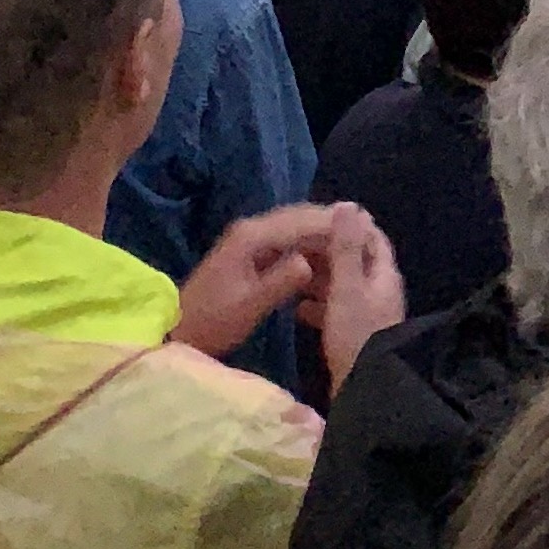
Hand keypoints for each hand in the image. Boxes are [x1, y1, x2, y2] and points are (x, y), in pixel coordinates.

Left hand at [173, 205, 357, 362]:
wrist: (179, 331)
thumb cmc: (214, 322)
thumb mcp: (250, 306)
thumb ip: (281, 282)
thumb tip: (310, 260)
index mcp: (251, 237)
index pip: (301, 222)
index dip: (334, 224)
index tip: (367, 228)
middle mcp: (251, 229)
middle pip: (300, 216)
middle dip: (333, 223)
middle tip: (368, 231)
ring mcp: (249, 238)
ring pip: (296, 226)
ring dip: (323, 233)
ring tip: (354, 241)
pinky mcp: (251, 251)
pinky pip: (288, 238)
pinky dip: (310, 243)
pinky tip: (328, 255)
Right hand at [305, 205, 404, 394]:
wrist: (364, 388)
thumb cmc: (356, 333)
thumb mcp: (347, 287)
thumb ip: (346, 248)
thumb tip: (349, 205)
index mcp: (384, 275)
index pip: (371, 238)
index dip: (347, 226)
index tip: (316, 219)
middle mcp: (379, 290)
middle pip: (354, 261)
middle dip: (326, 251)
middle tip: (292, 244)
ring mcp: (367, 313)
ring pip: (341, 286)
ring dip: (318, 278)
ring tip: (288, 271)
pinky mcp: (353, 334)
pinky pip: (333, 311)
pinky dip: (315, 306)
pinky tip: (293, 307)